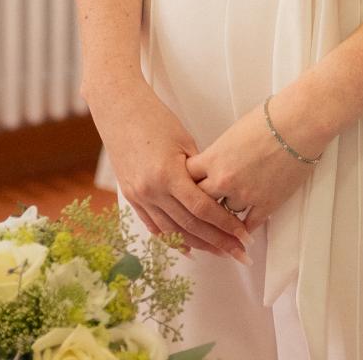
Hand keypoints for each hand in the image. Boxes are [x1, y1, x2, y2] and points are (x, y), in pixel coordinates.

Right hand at [89, 80, 248, 260]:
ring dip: (198, 244)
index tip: (243, 234)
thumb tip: (215, 192)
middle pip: (190, 225)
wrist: (119, 109)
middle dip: (217, 241)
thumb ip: (197, 170)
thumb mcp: (183, 140)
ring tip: (220, 253)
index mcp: (168, 174)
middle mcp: (151, 191)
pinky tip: (187, 248)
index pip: (202, 208)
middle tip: (239, 252)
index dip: (225, 224)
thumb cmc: (156, 118)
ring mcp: (139, 197)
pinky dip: (171, 239)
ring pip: (172, 230)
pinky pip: (153, 225)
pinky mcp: (131, 197)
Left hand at [186, 95, 318, 236]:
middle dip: (201, 202)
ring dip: (226, 213)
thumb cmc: (271, 118)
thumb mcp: (235, 131)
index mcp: (214, 158)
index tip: (187, 186)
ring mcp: (245, 195)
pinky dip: (244, 229)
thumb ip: (220, 152)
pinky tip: (241, 233)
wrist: (301, 123)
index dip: (186, 182)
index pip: (187, 178)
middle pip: (200, 201)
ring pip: (224, 215)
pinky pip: (248, 225)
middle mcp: (224, 180)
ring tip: (224, 217)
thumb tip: (217, 162)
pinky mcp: (266, 204)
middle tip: (200, 207)